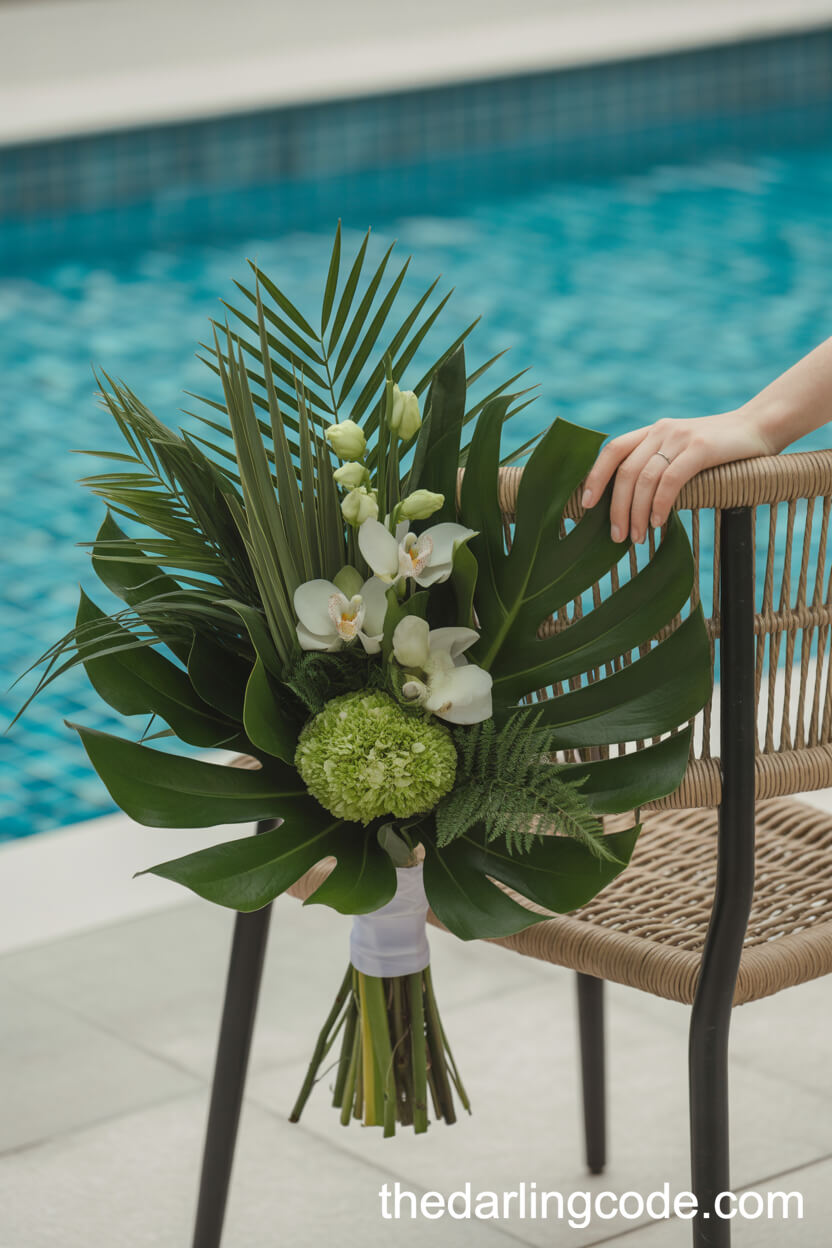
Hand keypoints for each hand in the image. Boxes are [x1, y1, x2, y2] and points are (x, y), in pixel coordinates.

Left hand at [580, 412, 773, 543]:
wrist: (759, 426)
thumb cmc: (719, 449)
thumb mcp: (682, 451)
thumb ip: (659, 465)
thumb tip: (632, 504)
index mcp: (652, 432)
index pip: (612, 451)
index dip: (595, 477)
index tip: (586, 505)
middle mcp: (661, 431)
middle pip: (625, 472)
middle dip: (616, 508)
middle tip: (617, 537)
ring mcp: (680, 438)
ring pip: (644, 479)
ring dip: (637, 513)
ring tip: (638, 538)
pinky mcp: (700, 448)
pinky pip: (670, 481)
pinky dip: (661, 505)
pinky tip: (660, 523)